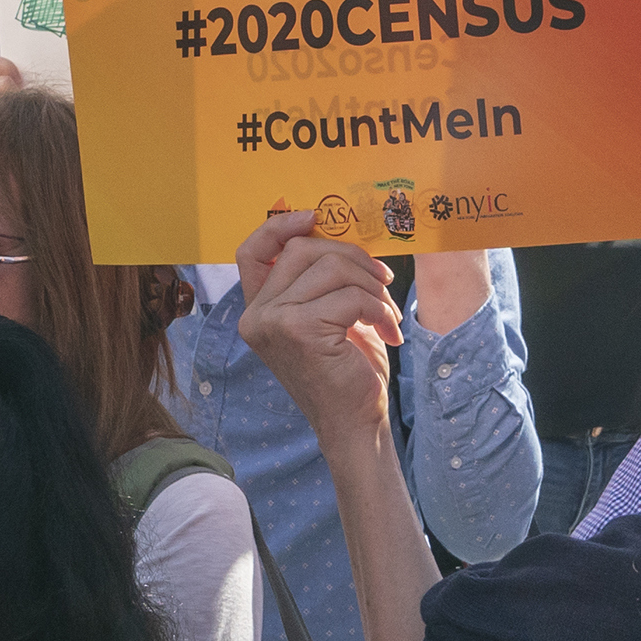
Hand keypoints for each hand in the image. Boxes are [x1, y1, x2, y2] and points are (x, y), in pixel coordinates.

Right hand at [235, 209, 399, 442]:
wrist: (354, 423)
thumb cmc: (346, 370)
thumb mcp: (328, 316)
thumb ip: (320, 280)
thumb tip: (339, 235)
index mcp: (258, 310)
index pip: (252, 252)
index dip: (280, 226)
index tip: (315, 217)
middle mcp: (257, 315)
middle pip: (302, 249)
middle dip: (353, 257)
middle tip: (383, 281)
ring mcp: (273, 322)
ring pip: (331, 267)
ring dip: (372, 285)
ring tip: (388, 314)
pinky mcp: (299, 330)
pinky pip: (351, 295)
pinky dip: (379, 309)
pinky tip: (388, 332)